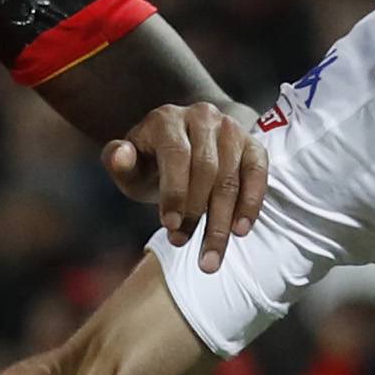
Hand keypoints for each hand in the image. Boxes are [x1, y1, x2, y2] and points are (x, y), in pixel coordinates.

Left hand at [102, 102, 266, 272]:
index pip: (176, 154)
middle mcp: (202, 116)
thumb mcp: (129, 166)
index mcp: (167, 119)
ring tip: (211, 257)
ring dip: (221, 221)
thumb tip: (120, 156)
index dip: (174, 191)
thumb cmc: (150, 164)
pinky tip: (240, 231)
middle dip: (196, 213)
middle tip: (183, 245)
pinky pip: (257, 174)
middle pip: (207, 169)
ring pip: (231, 178)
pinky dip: (251, 203)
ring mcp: (230, 129)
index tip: (169, 226)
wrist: (182, 149)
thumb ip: (118, 162)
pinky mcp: (252, 144)